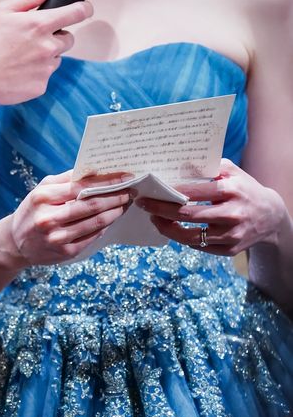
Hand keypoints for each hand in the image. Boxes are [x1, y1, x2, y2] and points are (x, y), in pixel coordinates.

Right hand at [0, 0, 92, 105]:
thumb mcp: (0, 11)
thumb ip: (28, 2)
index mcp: (39, 25)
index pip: (76, 13)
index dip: (83, 9)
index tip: (84, 9)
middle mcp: (47, 48)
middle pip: (68, 40)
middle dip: (57, 38)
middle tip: (35, 41)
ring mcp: (44, 70)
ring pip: (55, 60)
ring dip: (45, 57)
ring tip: (21, 59)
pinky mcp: (39, 87)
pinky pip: (44, 77)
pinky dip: (35, 74)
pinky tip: (18, 72)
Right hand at [0, 170, 130, 269]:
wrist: (15, 243)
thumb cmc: (32, 211)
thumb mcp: (41, 190)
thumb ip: (65, 179)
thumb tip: (95, 170)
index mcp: (43, 198)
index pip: (82, 187)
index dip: (107, 182)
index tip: (125, 177)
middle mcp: (49, 219)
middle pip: (92, 205)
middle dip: (115, 197)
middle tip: (130, 191)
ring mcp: (57, 238)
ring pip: (95, 223)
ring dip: (114, 212)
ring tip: (123, 204)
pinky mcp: (65, 252)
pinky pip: (92, 237)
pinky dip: (104, 227)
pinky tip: (110, 219)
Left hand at [137, 159, 289, 256]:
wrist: (271, 216)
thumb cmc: (245, 190)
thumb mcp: (233, 173)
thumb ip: (209, 168)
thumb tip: (179, 167)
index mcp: (231, 190)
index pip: (191, 193)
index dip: (167, 194)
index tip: (149, 193)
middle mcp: (232, 214)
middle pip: (186, 216)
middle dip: (160, 211)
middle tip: (144, 207)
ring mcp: (231, 235)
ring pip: (189, 237)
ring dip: (167, 229)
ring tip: (156, 220)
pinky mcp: (229, 250)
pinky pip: (199, 247)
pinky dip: (183, 239)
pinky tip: (174, 229)